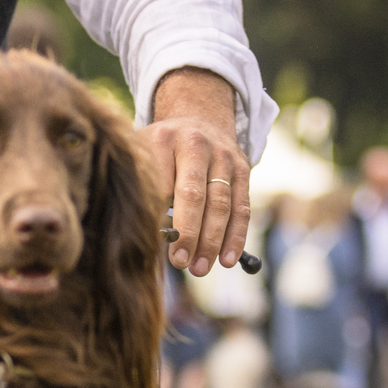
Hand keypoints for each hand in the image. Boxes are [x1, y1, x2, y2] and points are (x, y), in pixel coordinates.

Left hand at [139, 69, 249, 276]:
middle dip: (187, 232)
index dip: (155, 216)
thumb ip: (144, 185)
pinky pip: (241, 207)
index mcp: (163, 139)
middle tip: (180, 263)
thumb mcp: (144, 154)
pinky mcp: (243, 168)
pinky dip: (235, 236)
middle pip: (192, 193)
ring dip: (212, 240)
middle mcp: (195, 144)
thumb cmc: (162, 150)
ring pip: (220, 203)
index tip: (150, 244)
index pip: (159, 183)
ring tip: (200, 268)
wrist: (198, 118)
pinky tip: (227, 259)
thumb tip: (145, 235)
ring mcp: (223, 156)